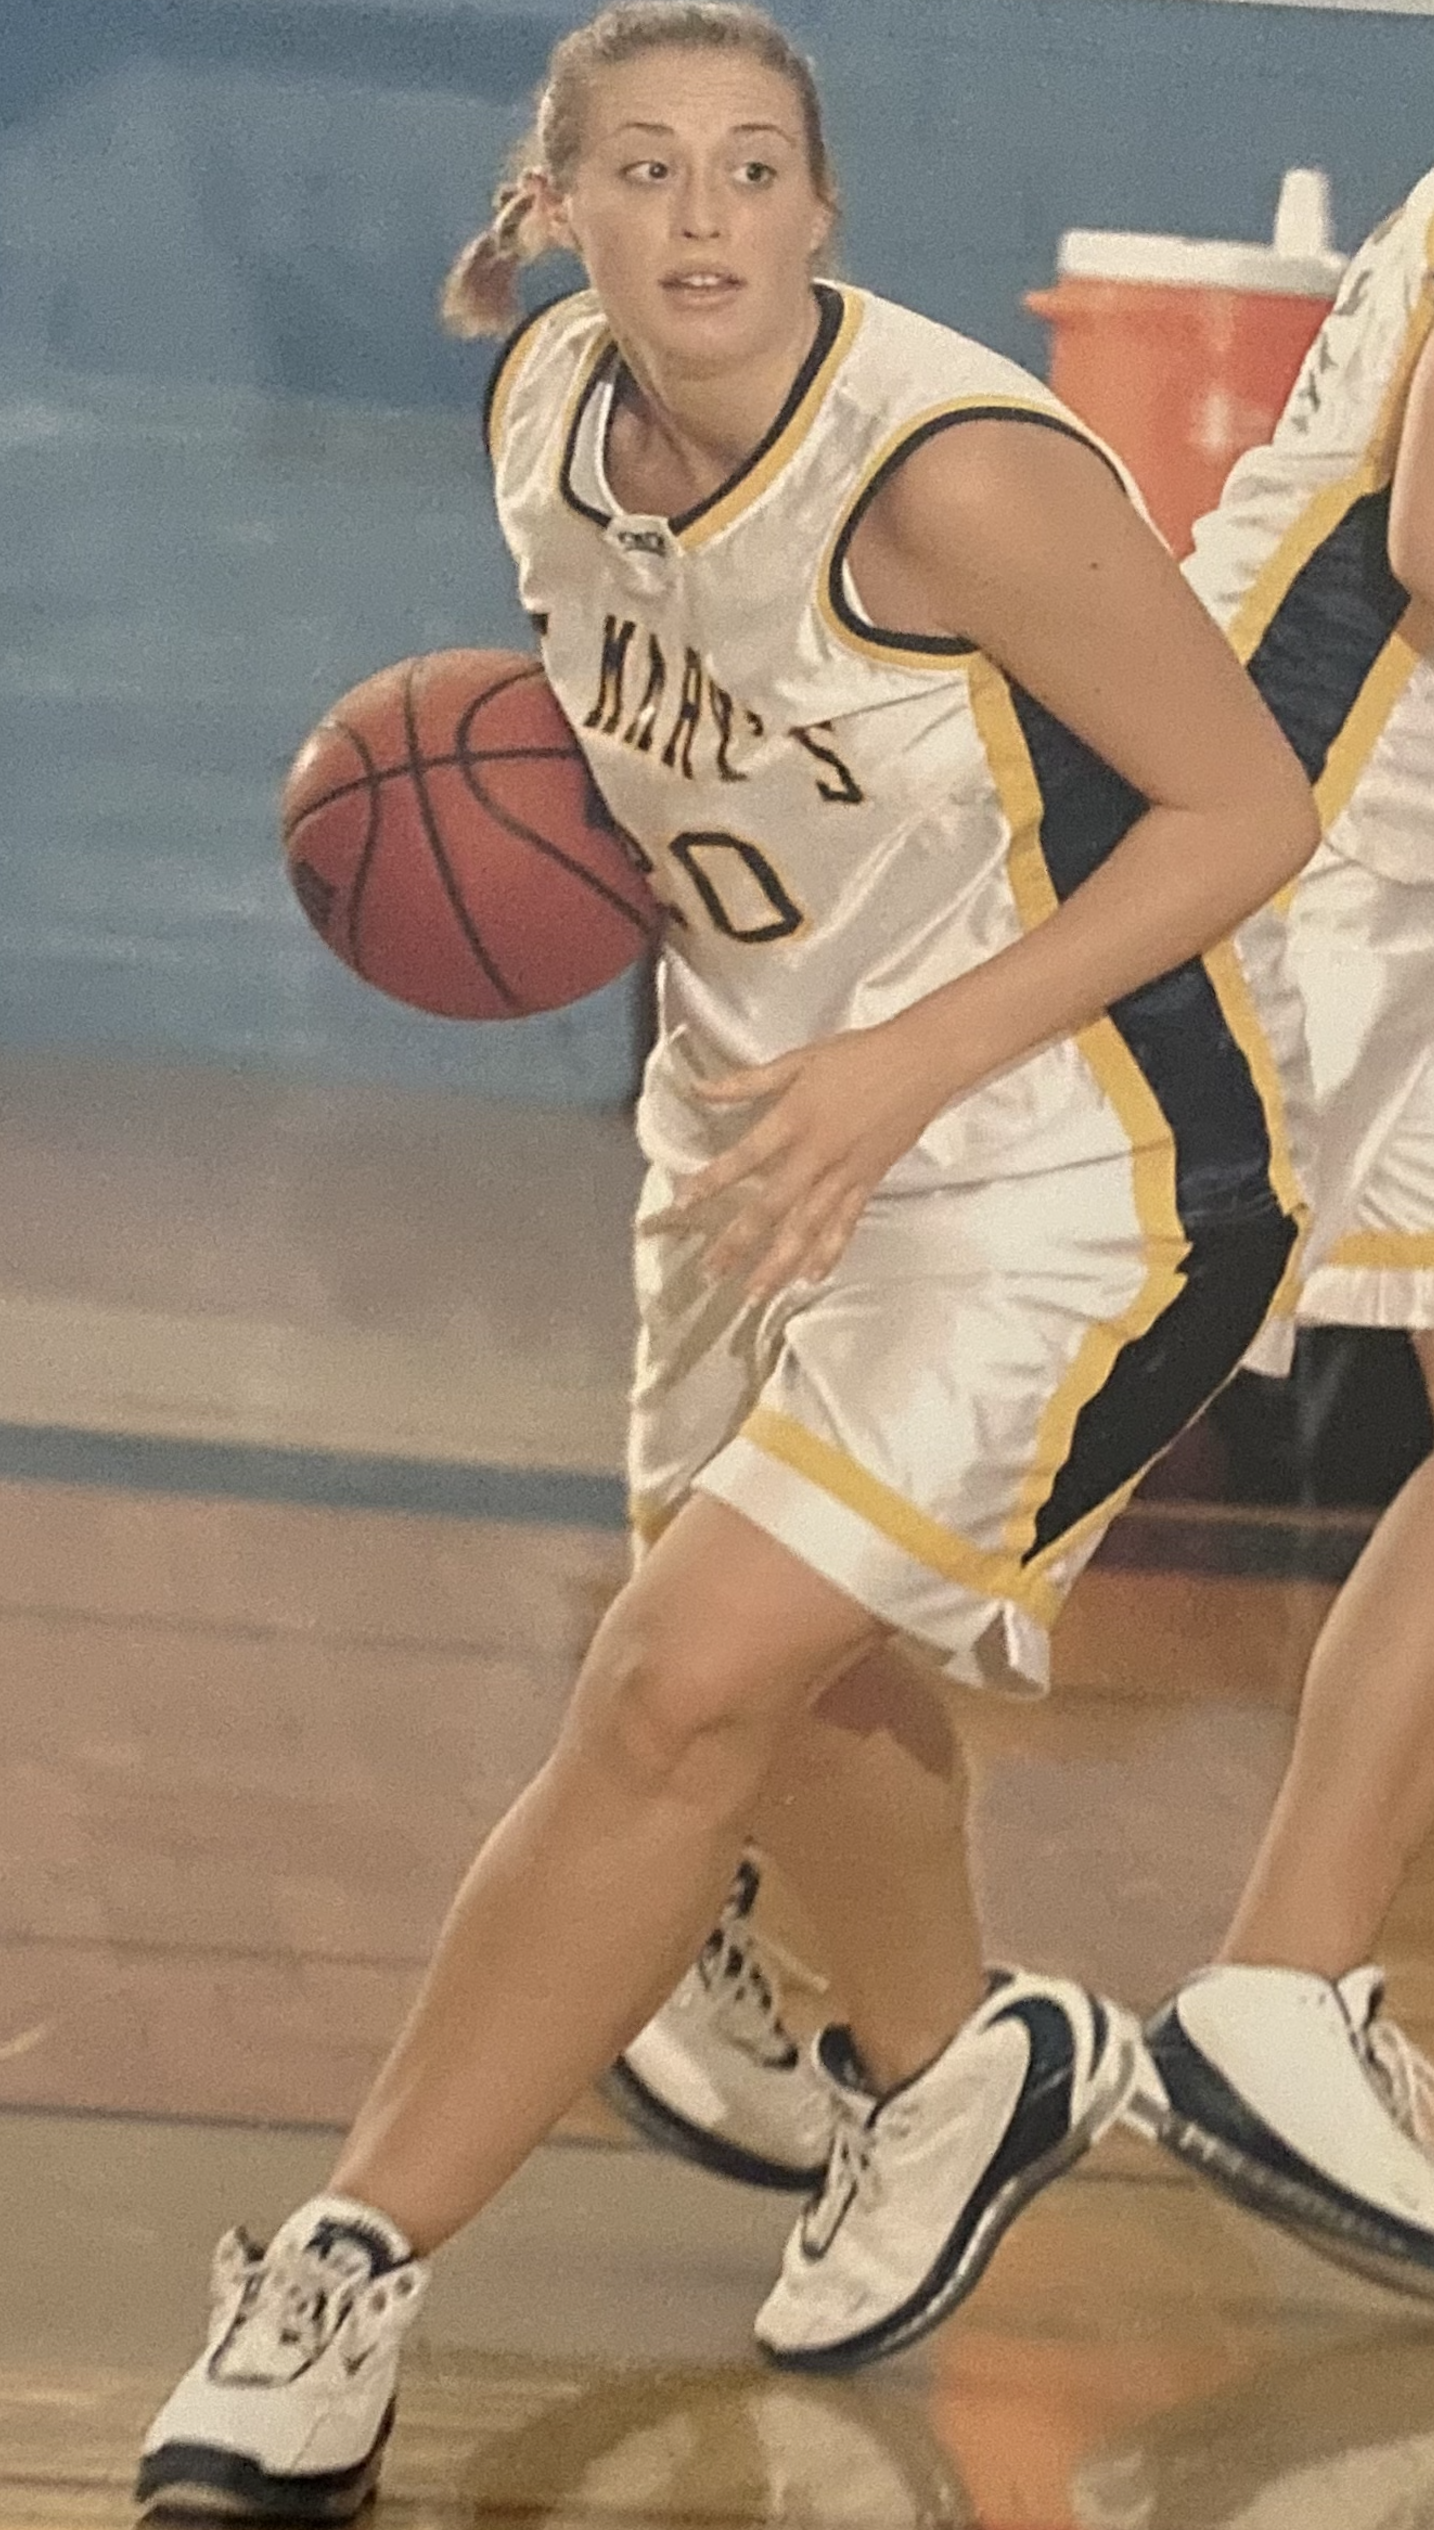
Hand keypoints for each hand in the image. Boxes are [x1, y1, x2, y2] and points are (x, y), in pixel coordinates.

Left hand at [645, 1015, 955, 1302]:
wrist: (922, 1062)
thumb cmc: (860, 1055)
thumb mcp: (798, 1060)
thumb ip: (746, 1081)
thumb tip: (701, 1088)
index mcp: (795, 1118)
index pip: (744, 1156)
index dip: (712, 1181)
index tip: (683, 1203)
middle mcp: (818, 1154)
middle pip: (772, 1206)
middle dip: (739, 1242)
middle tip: (712, 1270)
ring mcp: (845, 1173)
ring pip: (807, 1226)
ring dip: (779, 1261)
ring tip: (755, 1291)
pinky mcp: (868, 1182)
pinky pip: (845, 1224)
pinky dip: (828, 1251)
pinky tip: (810, 1276)